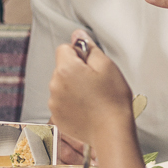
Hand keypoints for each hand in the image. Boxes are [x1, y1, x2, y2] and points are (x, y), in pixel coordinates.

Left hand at [49, 31, 136, 154]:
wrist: (112, 132)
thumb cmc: (113, 99)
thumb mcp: (107, 66)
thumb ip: (89, 48)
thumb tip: (78, 35)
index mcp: (66, 69)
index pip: (64, 48)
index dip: (80, 54)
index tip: (92, 65)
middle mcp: (55, 85)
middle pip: (62, 67)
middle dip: (76, 71)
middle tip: (96, 83)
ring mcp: (54, 102)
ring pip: (62, 85)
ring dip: (73, 87)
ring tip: (93, 98)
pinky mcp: (57, 117)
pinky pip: (62, 102)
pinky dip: (72, 103)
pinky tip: (88, 109)